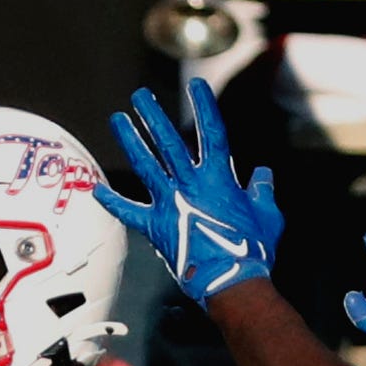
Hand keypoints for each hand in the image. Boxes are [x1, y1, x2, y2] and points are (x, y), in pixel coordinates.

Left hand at [98, 79, 284, 301]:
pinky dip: (112, 200)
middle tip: (140, 96)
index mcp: (218, 177)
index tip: (197, 85)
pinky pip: (129, 210)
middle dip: (152, 115)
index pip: (211, 131)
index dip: (205, 106)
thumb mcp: (268, 216)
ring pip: (145, 164)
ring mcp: (169, 203)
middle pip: (167, 141)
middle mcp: (189, 184)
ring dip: (130, 140)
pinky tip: (97, 188)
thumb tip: (263, 175)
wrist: (230, 280)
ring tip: (118, 120)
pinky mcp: (156, 225)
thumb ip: (263, 191)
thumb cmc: (251, 250)